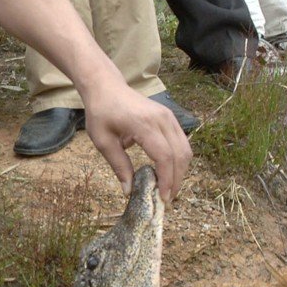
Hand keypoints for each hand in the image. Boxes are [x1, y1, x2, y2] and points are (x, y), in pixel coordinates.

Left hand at [83, 85, 191, 203]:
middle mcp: (162, 119)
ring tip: (168, 188)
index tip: (162, 198)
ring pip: (185, 149)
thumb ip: (118, 165)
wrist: (107, 87)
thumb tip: (129, 191)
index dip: (166, 179)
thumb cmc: (101, 112)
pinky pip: (181, 142)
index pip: (164, 156)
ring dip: (180, 171)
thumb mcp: (103, 141)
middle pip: (180, 154)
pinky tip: (167, 172)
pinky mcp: (170, 118)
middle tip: (166, 199)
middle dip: (176, 180)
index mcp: (144, 124)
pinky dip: (178, 160)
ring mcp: (168, 117)